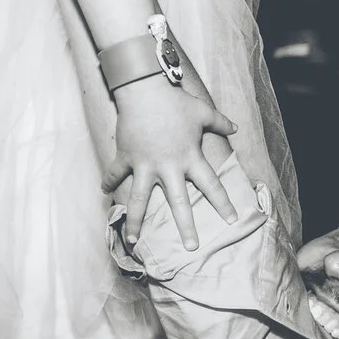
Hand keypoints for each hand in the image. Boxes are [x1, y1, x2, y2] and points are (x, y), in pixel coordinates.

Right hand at [102, 73, 238, 251]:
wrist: (145, 90)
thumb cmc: (176, 101)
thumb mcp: (203, 112)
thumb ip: (220, 123)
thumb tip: (235, 128)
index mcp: (190, 158)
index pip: (212, 186)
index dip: (223, 203)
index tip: (233, 220)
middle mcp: (169, 167)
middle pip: (179, 203)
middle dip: (186, 227)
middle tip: (192, 248)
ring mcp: (145, 165)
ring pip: (140, 200)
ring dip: (136, 221)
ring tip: (133, 240)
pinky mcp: (126, 157)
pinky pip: (116, 173)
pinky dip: (108, 182)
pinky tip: (103, 193)